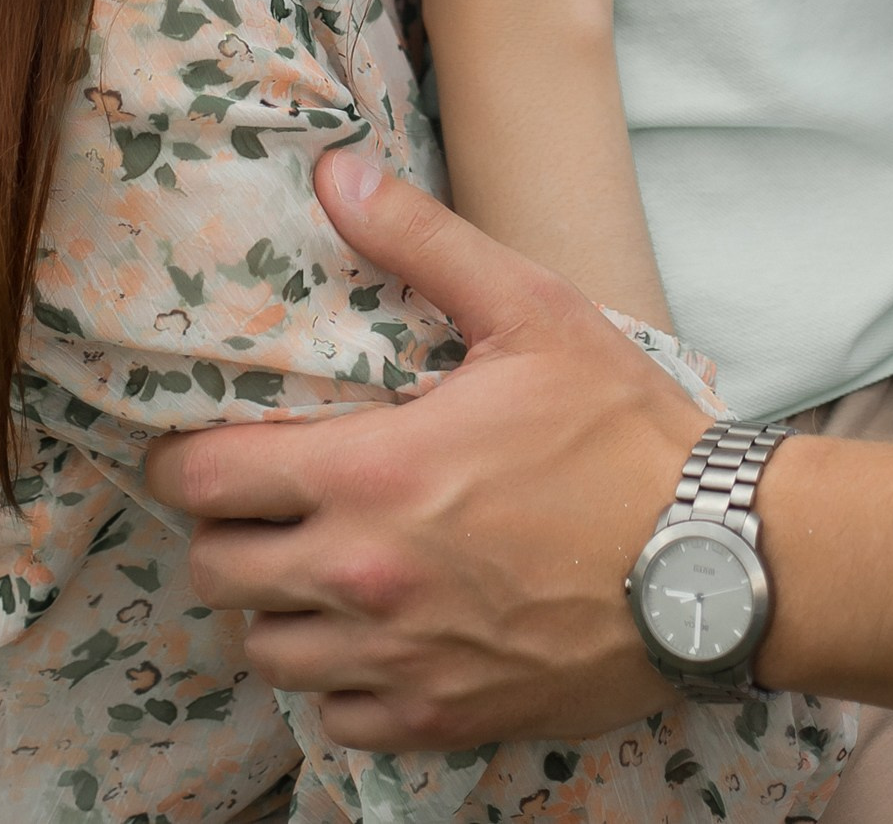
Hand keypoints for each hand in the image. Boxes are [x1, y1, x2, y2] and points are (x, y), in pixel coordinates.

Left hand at [147, 153, 699, 747]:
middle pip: (217, 574)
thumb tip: (336, 174)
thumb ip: (421, 239)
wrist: (709, 561)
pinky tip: (370, 635)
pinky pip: (336, 719)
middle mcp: (365, 579)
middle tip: (257, 502)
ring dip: (274, 610)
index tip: (194, 448)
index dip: (184, 460)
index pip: (209, 480)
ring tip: (308, 569)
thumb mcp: (529, 309)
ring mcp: (399, 661)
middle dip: (221, 531)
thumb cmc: (620, 430)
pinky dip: (337, 682)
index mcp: (372, 475)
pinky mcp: (441, 718)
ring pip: (267, 653)